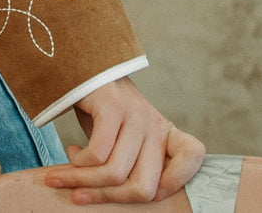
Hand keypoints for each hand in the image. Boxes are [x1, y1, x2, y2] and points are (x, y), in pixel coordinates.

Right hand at [44, 77, 204, 203]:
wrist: (78, 64)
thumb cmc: (98, 109)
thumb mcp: (122, 136)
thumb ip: (131, 161)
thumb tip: (115, 196)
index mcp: (164, 131)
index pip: (193, 157)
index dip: (173, 184)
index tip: (134, 191)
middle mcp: (155, 124)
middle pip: (144, 188)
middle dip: (109, 198)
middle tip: (84, 193)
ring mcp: (135, 114)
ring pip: (116, 173)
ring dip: (84, 181)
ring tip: (68, 173)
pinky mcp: (112, 106)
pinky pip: (98, 154)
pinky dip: (79, 162)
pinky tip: (72, 151)